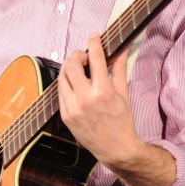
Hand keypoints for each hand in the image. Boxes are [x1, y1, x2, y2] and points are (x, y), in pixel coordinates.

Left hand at [58, 35, 175, 185]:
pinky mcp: (64, 115)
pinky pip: (60, 92)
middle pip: (72, 65)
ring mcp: (72, 108)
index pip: (95, 58)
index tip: (94, 37)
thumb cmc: (122, 121)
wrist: (115, 148)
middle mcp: (85, 99)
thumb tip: (122, 48)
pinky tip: (74, 82)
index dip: (94, 43)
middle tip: (84, 55)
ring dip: (69, 67)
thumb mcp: (123, 93)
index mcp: (103, 92)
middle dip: (77, 55)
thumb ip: (119, 68)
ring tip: (79, 68)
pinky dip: (66, 83)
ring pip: (62, 77)